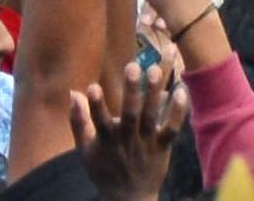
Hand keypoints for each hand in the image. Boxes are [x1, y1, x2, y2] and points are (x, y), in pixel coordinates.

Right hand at [72, 59, 187, 200]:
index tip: (92, 86)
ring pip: (151, 116)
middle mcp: (127, 140)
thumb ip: (79, 121)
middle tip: (132, 66)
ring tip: (155, 69)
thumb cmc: (105, 169)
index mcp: (106, 140)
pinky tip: (180, 90)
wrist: (129, 198)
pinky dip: (176, 111)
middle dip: (131, 90)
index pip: (99, 121)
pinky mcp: (163, 145)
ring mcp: (146, 142)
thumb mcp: (86, 150)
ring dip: (153, 93)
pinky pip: (171, 128)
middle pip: (130, 113)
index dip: (95, 105)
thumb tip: (73, 93)